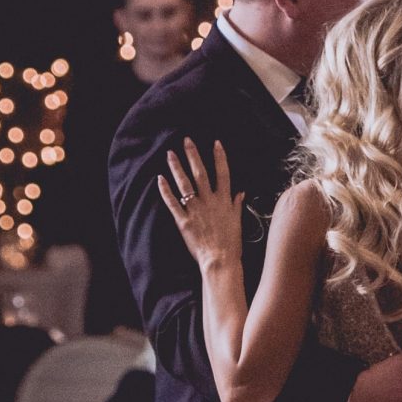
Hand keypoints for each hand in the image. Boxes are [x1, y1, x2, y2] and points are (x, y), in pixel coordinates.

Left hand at [157, 138, 244, 268]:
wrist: (221, 260)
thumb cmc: (231, 243)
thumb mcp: (237, 221)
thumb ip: (236, 204)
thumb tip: (241, 192)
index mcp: (224, 200)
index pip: (223, 173)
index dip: (219, 157)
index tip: (215, 142)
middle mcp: (209, 202)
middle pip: (201, 173)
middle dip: (193, 155)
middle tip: (186, 140)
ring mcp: (195, 210)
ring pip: (185, 184)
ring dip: (176, 168)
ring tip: (170, 154)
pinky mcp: (183, 221)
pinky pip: (172, 203)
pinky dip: (165, 191)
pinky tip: (160, 179)